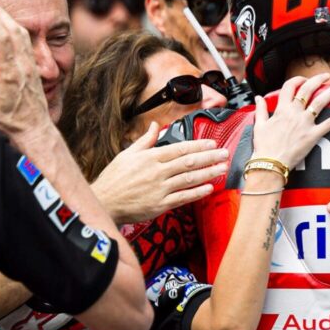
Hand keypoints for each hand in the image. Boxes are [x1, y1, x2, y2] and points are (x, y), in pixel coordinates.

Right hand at [0, 1, 49, 135]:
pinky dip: (15, 30)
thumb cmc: (11, 121)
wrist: (35, 128)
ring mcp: (31, 66)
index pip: (3, 40)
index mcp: (11, 74)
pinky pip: (26, 43)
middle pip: (14, 32)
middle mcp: (24, 66)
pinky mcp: (33, 68)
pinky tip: (6, 26)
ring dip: (8, 20)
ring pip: (22, 35)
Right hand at [91, 122, 228, 224]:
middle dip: (209, 157)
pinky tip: (209, 188)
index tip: (212, 143)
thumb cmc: (115, 178)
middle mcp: (157, 172)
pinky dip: (197, 192)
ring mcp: (160, 189)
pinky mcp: (161, 204)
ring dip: (208, 173)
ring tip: (222, 168)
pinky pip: (183, 197)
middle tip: (225, 154)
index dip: (198, 145)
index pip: (180, 149)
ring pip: (189, 179)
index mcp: (150, 157)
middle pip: (189, 162)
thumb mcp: (126, 154)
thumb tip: (154, 125)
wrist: (105, 202)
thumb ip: (145, 141)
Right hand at [252, 73, 329, 168]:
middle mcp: (294, 113)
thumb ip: (261, 109)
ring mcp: (304, 123)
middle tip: (327, 75)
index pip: (290, 86)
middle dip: (318, 79)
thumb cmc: (264, 147)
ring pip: (320, 102)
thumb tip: (258, 98)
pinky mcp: (313, 135)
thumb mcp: (259, 125)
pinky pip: (329, 124)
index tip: (304, 79)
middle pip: (308, 90)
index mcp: (281, 110)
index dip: (298, 80)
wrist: (270, 163)